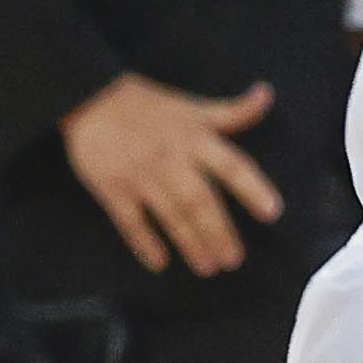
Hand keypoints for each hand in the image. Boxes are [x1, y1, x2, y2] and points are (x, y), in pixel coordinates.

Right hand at [62, 73, 283, 275]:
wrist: (90, 98)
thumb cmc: (147, 105)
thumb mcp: (192, 106)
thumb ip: (231, 111)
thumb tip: (267, 94)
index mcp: (194, 138)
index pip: (230, 165)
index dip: (252, 188)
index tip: (272, 213)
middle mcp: (171, 158)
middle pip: (201, 199)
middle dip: (219, 231)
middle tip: (233, 260)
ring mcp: (141, 175)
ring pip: (170, 214)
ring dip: (190, 242)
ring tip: (207, 267)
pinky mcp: (112, 188)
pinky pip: (131, 222)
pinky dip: (144, 243)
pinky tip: (159, 263)